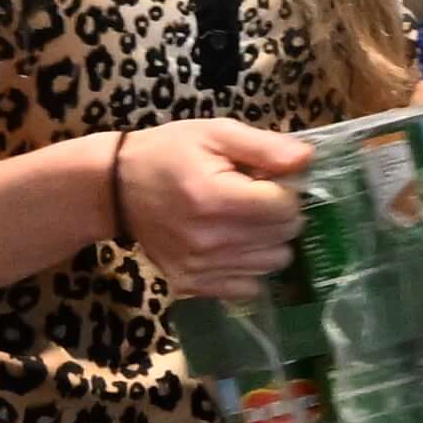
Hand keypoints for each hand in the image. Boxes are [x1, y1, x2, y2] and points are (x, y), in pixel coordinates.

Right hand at [109, 117, 314, 296]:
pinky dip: (249, 267)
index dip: (287, 191)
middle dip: (279, 214)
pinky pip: (248, 288)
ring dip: (268, 242)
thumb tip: (308, 160)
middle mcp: (210, 239)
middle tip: (255, 197)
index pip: (286, 208)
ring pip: (272, 264)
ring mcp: (200, 267)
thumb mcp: (215, 134)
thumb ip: (265, 148)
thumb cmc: (168, 153)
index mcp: (216, 198)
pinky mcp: (192, 284)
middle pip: (284, 237)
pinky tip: (233, 246)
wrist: (115, 189)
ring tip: (243, 221)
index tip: (268, 179)